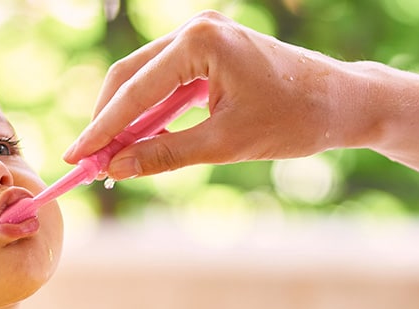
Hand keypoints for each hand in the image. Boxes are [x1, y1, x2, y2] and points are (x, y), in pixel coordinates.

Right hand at [64, 10, 375, 179]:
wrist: (343, 102)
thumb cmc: (294, 119)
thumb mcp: (225, 145)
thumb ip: (165, 155)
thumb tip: (116, 168)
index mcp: (200, 42)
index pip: (135, 90)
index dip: (102, 129)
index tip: (75, 158)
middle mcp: (196, 29)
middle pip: (130, 76)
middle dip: (108, 121)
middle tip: (87, 162)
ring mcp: (203, 36)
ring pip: (144, 79)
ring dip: (127, 118)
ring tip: (109, 159)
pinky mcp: (210, 51)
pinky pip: (166, 81)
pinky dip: (151, 112)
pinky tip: (140, 143)